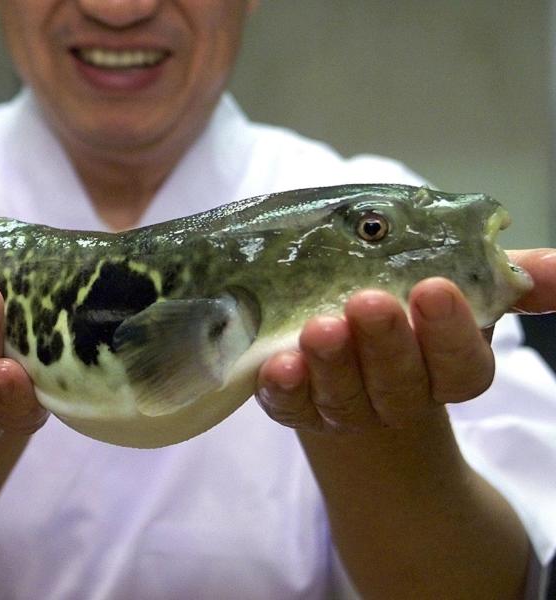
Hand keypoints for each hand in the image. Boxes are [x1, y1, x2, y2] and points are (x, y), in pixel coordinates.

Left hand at [255, 278, 492, 432]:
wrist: (352, 356)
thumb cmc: (410, 312)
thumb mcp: (460, 289)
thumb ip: (509, 277)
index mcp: (445, 368)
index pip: (461, 367)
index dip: (449, 333)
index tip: (432, 289)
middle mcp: (399, 395)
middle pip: (399, 383)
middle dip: (385, 343)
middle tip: (368, 302)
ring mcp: (346, 408)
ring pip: (344, 396)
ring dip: (332, 363)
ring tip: (319, 327)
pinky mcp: (297, 408)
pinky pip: (290, 407)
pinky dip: (285, 389)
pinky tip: (278, 365)